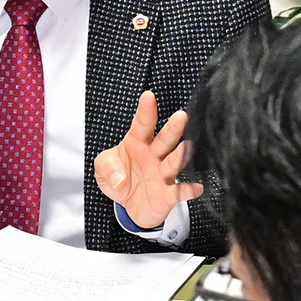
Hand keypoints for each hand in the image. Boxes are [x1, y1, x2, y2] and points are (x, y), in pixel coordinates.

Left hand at [92, 91, 200, 231]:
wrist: (130, 204)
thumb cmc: (119, 177)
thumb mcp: (103, 169)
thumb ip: (107, 168)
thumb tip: (118, 178)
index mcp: (137, 142)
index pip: (142, 123)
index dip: (146, 110)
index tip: (148, 96)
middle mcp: (154, 155)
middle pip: (165, 139)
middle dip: (172, 129)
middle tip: (181, 116)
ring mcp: (163, 174)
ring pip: (174, 162)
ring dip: (181, 155)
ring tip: (188, 147)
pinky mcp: (168, 194)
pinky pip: (179, 191)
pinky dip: (188, 189)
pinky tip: (197, 187)